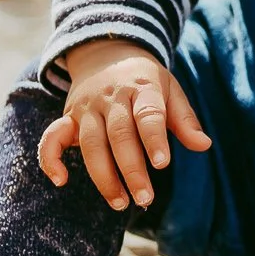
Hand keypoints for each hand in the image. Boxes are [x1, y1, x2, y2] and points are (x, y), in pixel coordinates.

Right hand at [38, 38, 211, 210]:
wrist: (107, 53)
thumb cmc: (145, 80)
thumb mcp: (170, 89)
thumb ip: (184, 119)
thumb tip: (204, 145)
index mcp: (141, 88)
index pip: (148, 114)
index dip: (154, 139)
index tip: (163, 164)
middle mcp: (111, 98)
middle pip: (119, 135)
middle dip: (131, 169)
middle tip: (145, 198)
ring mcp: (87, 108)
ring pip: (91, 144)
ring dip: (103, 176)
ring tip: (121, 202)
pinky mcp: (68, 118)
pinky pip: (52, 138)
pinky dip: (50, 159)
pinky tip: (61, 180)